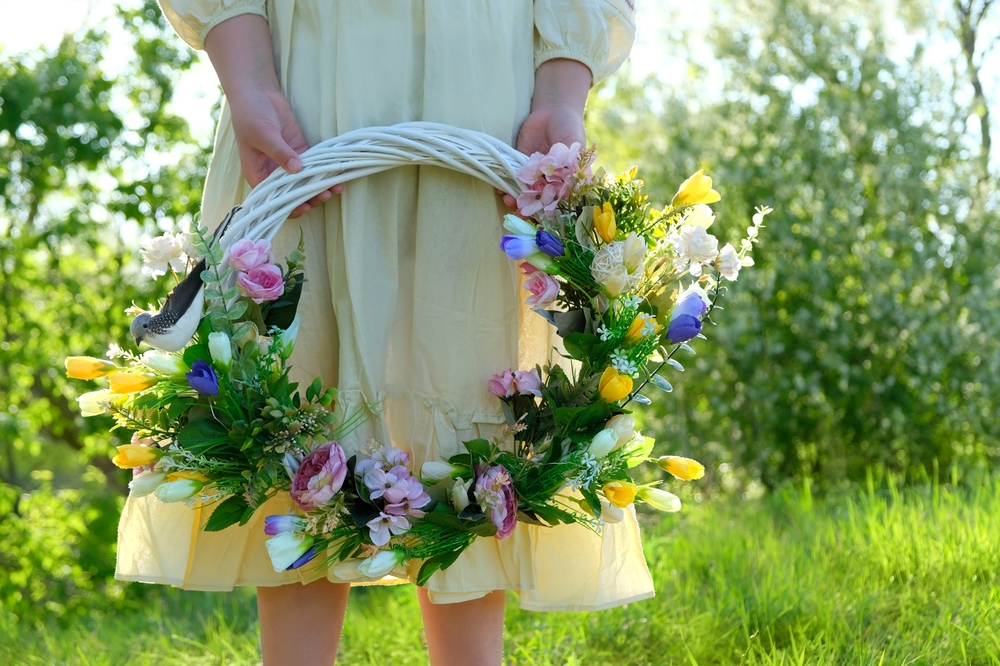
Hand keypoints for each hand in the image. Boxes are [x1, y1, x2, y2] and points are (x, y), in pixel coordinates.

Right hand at [205, 14, 339, 218]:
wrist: (257, 92)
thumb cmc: (250, 114)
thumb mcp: (262, 134)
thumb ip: (279, 152)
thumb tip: (296, 169)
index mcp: (258, 174)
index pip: (273, 199)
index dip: (289, 206)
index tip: (305, 206)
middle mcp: (273, 173)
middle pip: (292, 194)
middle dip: (309, 197)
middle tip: (324, 194)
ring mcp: (288, 163)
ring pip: (305, 182)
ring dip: (319, 186)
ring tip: (335, 188)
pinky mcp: (300, 151)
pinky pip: (313, 166)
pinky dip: (324, 171)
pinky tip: (337, 175)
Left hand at [505, 59, 591, 208]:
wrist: (553, 109)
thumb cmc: (570, 128)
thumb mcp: (574, 148)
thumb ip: (571, 166)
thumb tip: (569, 185)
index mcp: (565, 180)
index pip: (556, 200)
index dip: (548, 209)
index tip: (539, 216)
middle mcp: (549, 180)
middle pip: (538, 199)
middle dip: (528, 207)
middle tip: (519, 210)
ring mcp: (534, 173)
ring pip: (524, 191)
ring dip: (515, 198)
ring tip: (508, 200)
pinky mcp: (521, 163)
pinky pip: (513, 176)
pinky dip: (506, 183)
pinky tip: (500, 188)